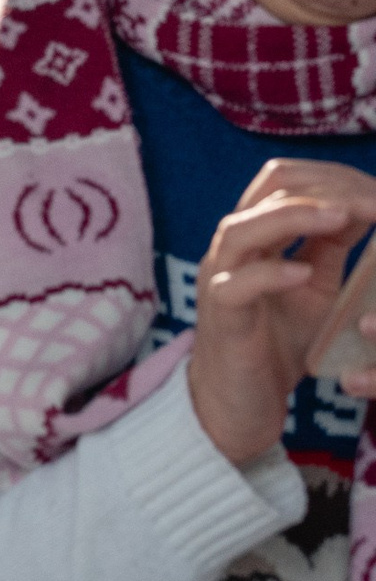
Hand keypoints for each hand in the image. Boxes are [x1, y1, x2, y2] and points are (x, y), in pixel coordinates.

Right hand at [187, 159, 375, 462]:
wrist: (236, 402)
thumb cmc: (275, 344)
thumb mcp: (316, 289)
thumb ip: (330, 251)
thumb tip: (360, 212)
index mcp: (256, 235)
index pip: (285, 180)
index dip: (334, 178)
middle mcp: (233, 247)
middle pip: (266, 190)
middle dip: (326, 188)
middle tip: (372, 200)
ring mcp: (220, 277)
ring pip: (243, 228)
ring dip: (295, 216)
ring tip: (342, 217)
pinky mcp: (220, 315)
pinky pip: (237, 284)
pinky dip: (272, 274)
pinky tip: (305, 274)